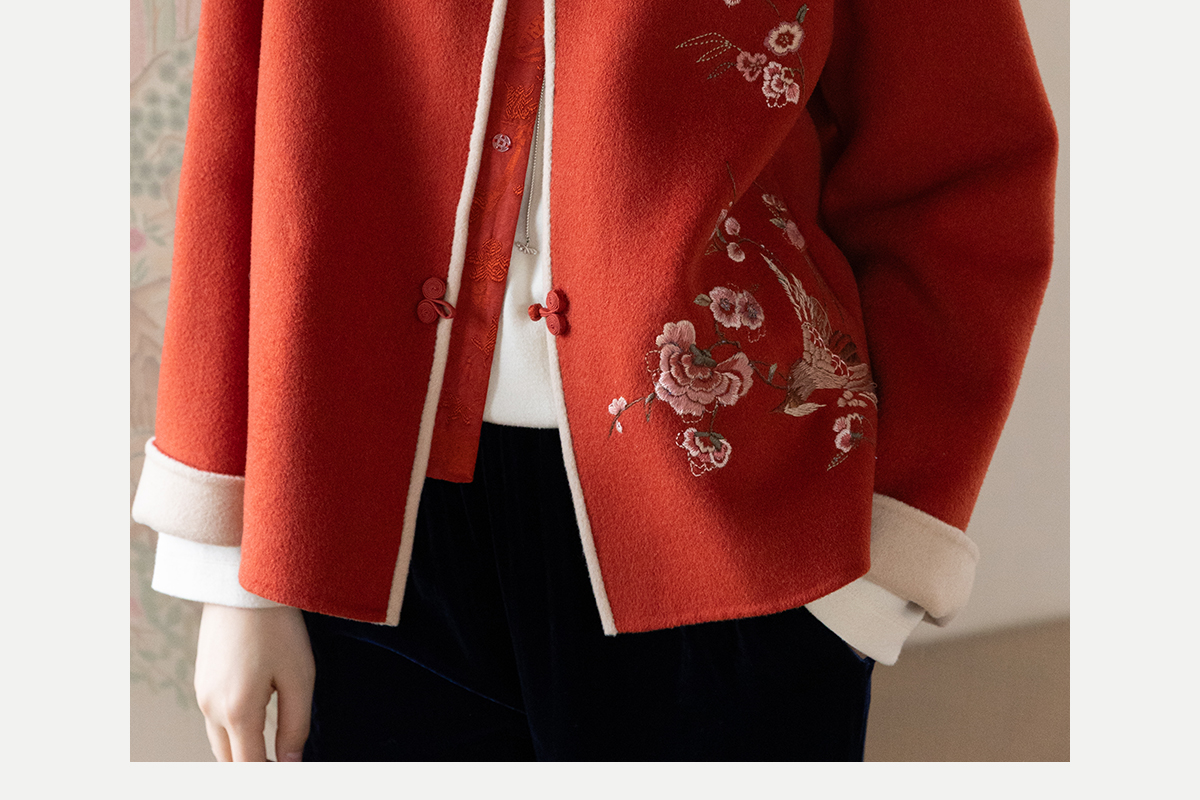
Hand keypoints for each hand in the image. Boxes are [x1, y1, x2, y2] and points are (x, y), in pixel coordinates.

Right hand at [194, 604, 315, 761]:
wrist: (241, 584)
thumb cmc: (277, 627)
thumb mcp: (299, 677)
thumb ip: (295, 725)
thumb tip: (292, 761)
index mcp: (238, 711)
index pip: (250, 766)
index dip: (270, 775)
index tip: (289, 772)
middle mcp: (212, 708)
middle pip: (230, 761)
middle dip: (253, 766)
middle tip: (281, 763)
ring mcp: (202, 694)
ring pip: (219, 742)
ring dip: (241, 751)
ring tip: (271, 750)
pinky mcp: (201, 680)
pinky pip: (214, 720)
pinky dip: (232, 732)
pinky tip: (255, 724)